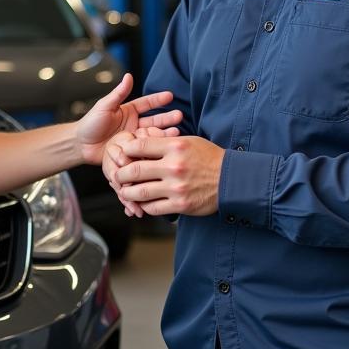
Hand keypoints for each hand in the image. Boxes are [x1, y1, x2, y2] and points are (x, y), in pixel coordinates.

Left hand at [76, 73, 181, 165]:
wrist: (80, 145)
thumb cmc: (90, 123)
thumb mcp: (105, 106)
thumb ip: (118, 93)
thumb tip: (129, 76)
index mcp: (128, 111)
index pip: (147, 104)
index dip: (158, 100)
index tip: (170, 96)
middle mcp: (134, 124)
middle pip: (154, 120)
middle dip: (167, 118)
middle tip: (179, 116)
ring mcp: (134, 138)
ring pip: (153, 135)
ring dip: (165, 133)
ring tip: (177, 132)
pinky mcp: (132, 152)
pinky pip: (146, 150)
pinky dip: (156, 149)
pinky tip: (165, 149)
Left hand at [111, 134, 225, 216]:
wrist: (232, 179)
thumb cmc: (209, 158)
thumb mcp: (188, 141)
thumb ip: (165, 142)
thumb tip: (141, 141)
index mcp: (175, 146)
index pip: (140, 145)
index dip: (125, 149)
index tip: (121, 153)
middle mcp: (174, 166)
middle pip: (135, 170)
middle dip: (121, 173)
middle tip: (116, 175)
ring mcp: (176, 187)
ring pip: (140, 192)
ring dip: (128, 192)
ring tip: (124, 191)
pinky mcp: (180, 204)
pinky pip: (153, 208)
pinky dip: (143, 206)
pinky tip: (141, 203)